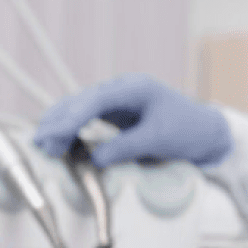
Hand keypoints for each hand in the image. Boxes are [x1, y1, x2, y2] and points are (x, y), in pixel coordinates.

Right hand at [33, 73, 231, 166]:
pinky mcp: (114, 113)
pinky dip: (71, 130)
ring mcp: (117, 100)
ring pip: (79, 108)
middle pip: (81, 101)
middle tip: (42, 145)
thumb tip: (93, 159)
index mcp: (136, 88)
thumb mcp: (159, 140)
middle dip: (59, 122)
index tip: (53, 134)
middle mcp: (122, 89)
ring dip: (61, 125)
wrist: (205, 131)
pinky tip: (58, 143)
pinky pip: (86, 118)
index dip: (71, 117)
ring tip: (44, 146)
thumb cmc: (187, 130)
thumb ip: (126, 147)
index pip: (96, 100)